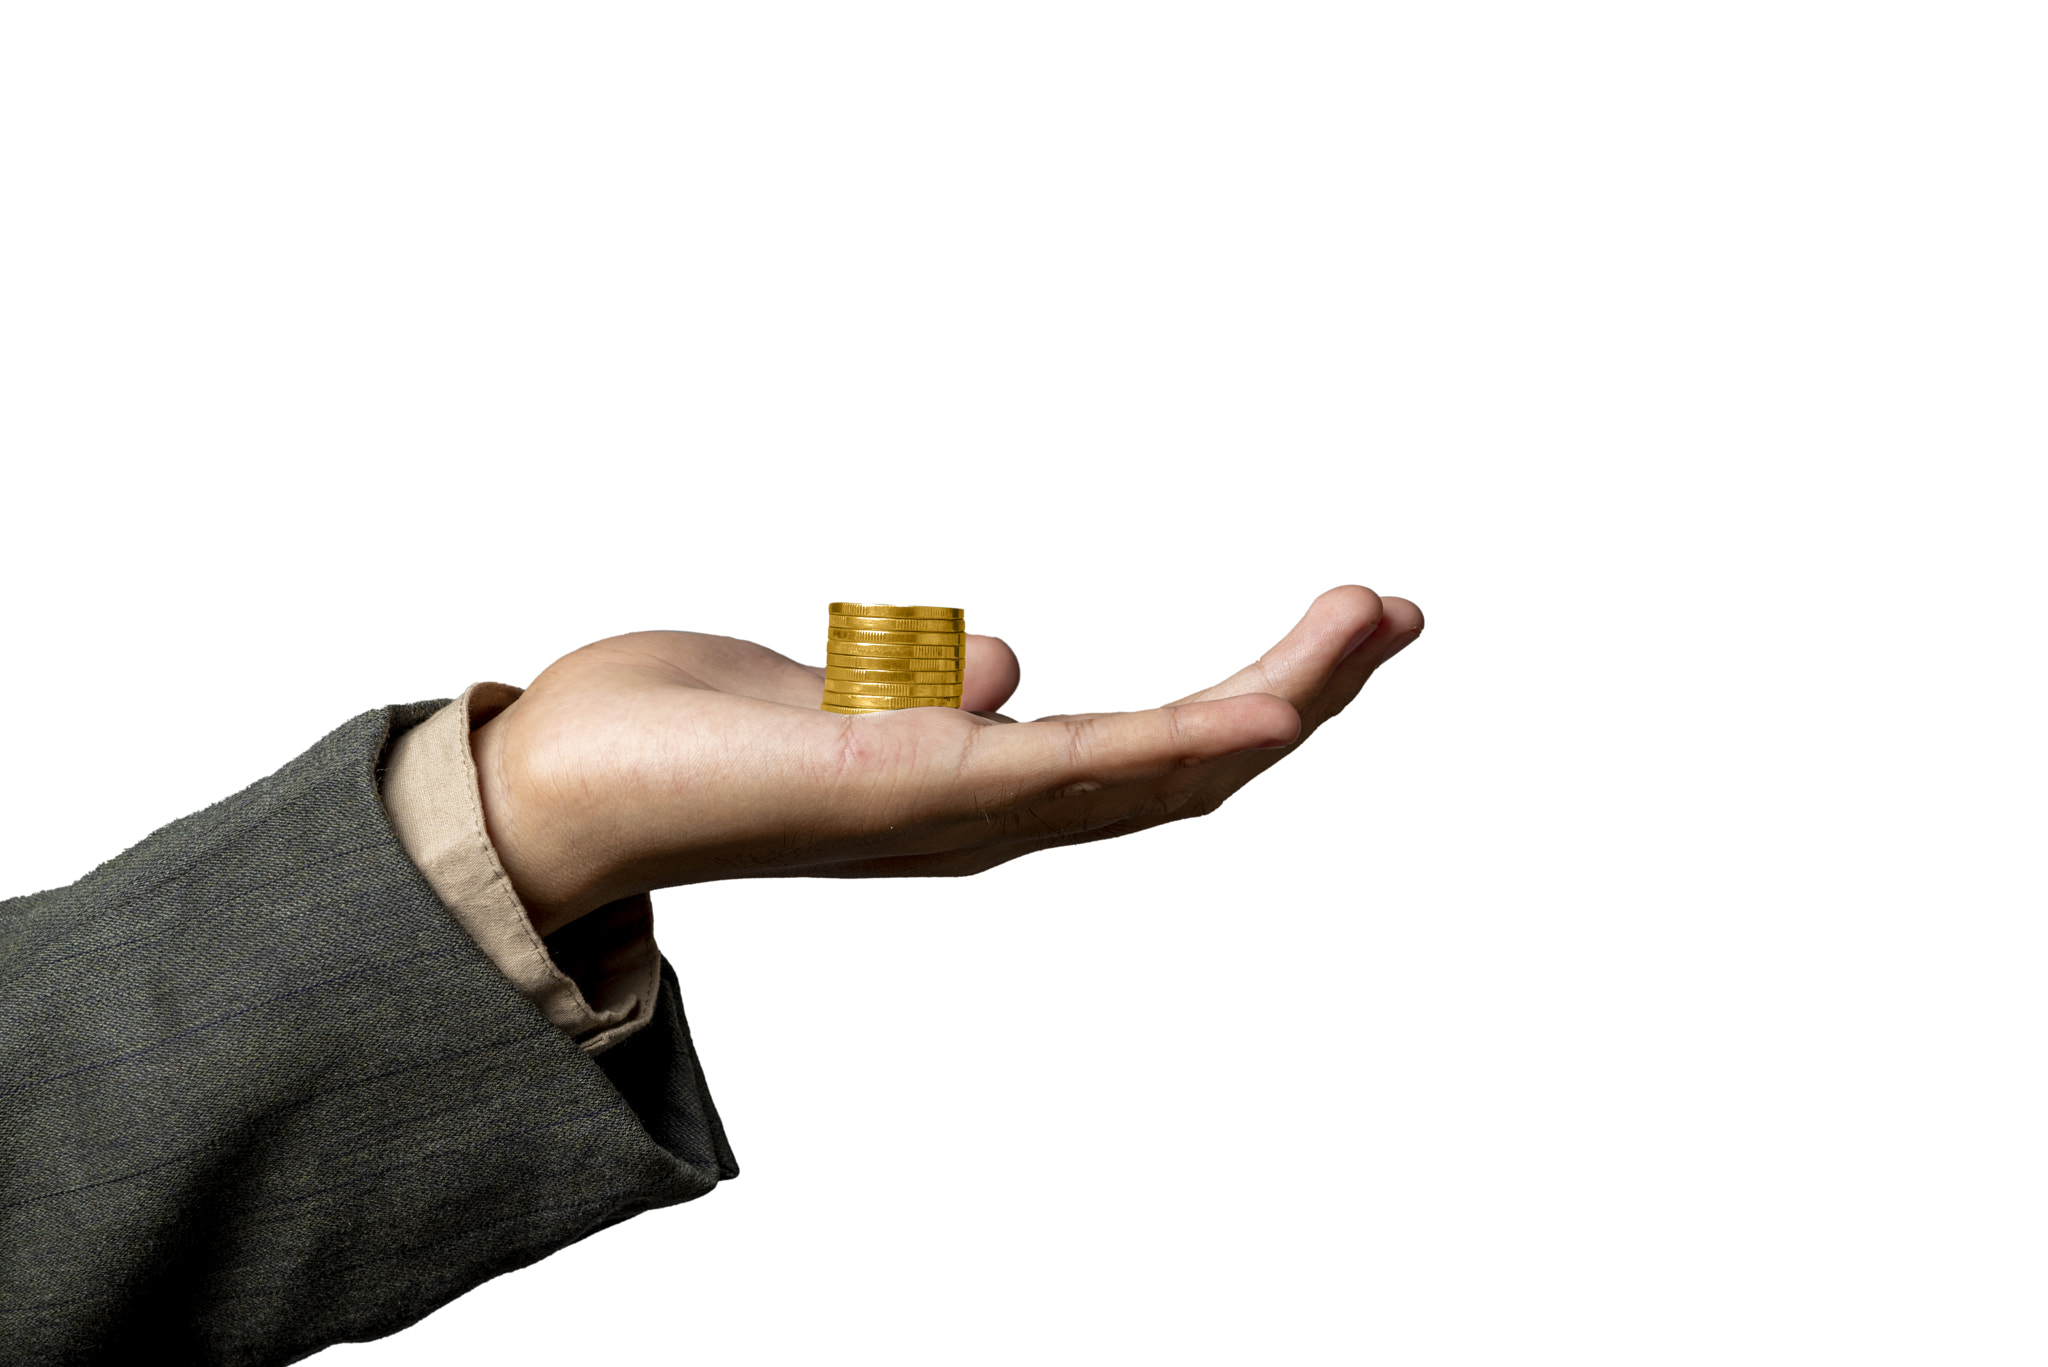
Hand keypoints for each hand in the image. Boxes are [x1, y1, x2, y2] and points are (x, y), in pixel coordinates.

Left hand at [471, 586, 1422, 934]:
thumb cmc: (681, 738)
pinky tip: (1265, 713)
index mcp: (981, 789)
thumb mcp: (832, 692)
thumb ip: (923, 688)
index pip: (1153, 756)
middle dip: (1306, 693)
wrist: (555, 785)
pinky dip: (1184, 749)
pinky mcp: (916, 790)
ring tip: (1366, 623)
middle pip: (1191, 773)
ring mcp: (964, 812)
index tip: (1332, 626)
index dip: (1257, 702)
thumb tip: (1000, 660)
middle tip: (1394, 610)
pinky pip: (1078, 776)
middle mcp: (992, 816)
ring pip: (1163, 775)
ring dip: (1280, 699)